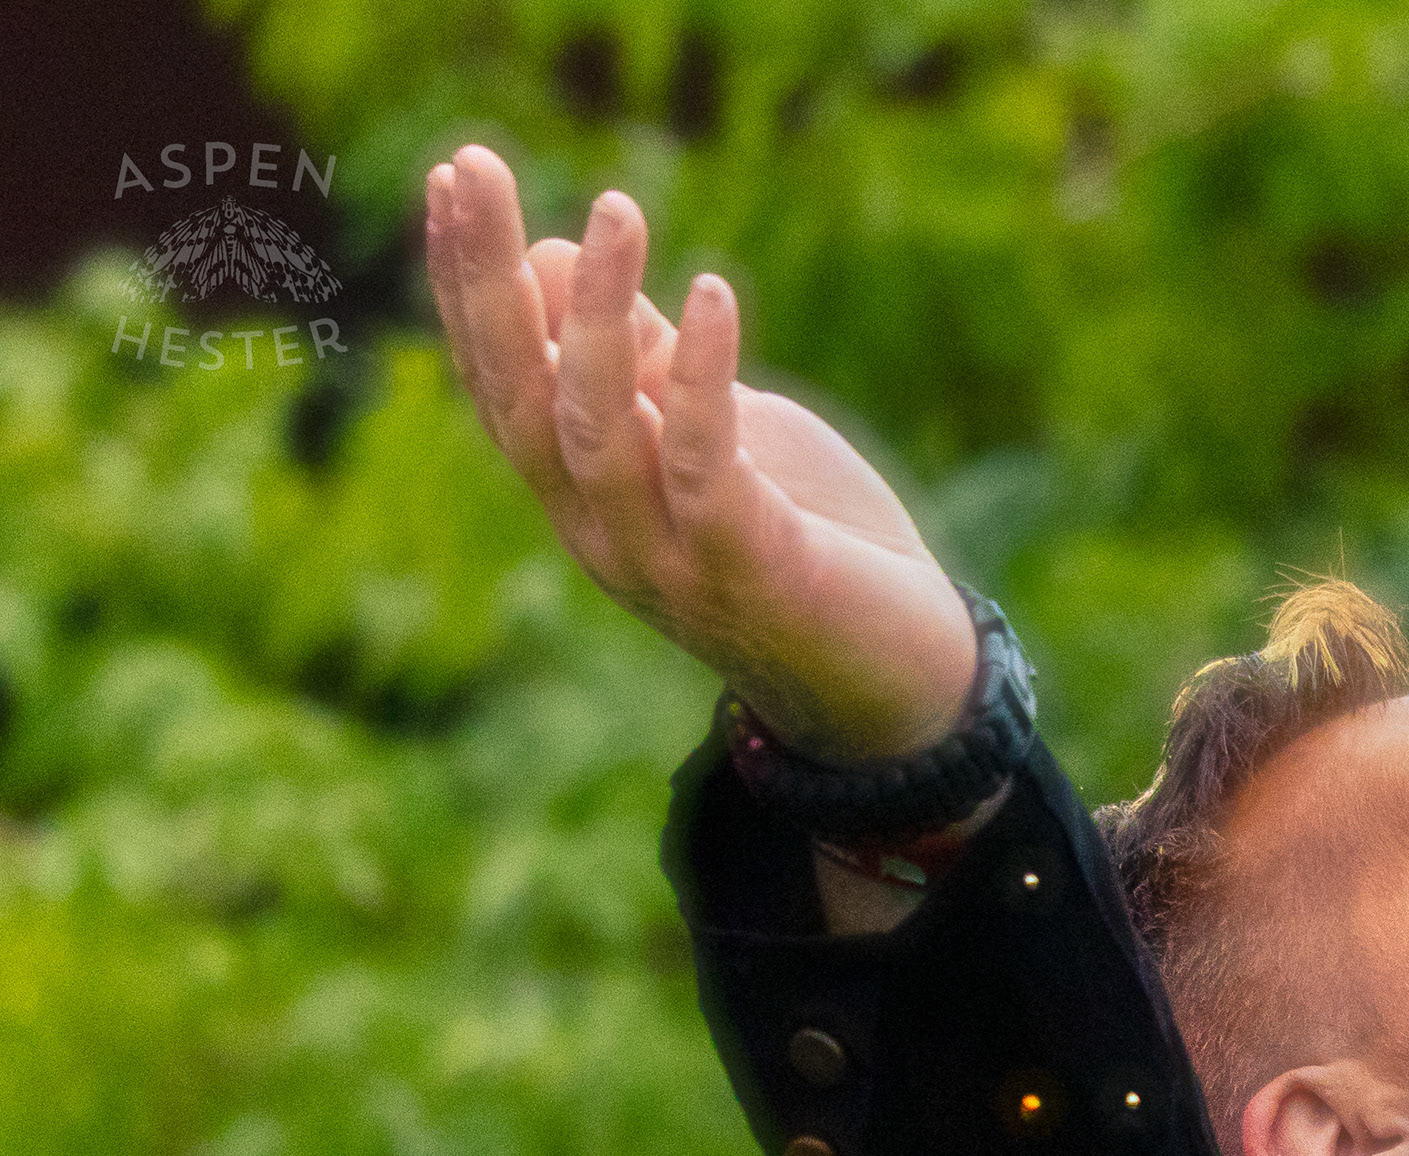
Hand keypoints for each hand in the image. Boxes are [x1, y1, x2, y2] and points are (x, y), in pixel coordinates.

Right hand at [422, 145, 976, 760]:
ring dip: (595, 312)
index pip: (500, 381)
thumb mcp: (721, 434)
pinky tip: (710, 293)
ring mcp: (665, 557)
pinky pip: (702, 464)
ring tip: (615, 208)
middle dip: (486, 279)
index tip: (451, 178)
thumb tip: (557, 254)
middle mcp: (601, 531)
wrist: (900, 682)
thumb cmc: (813, 544)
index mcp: (585, 498)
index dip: (466, 285)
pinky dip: (699, 377)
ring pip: (595, 426)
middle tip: (472, 163)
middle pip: (518, 395)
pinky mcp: (745, 567)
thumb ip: (645, 366)